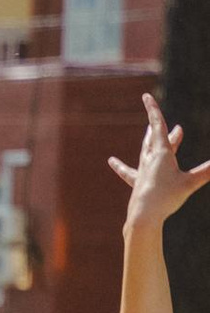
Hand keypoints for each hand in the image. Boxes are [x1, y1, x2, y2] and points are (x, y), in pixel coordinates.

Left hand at [108, 89, 209, 237]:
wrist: (143, 216)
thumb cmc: (166, 198)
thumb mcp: (190, 183)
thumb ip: (207, 171)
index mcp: (162, 154)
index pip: (159, 127)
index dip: (153, 110)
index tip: (145, 97)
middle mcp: (150, 160)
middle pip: (156, 139)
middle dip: (163, 129)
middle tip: (175, 126)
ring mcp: (142, 171)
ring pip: (145, 151)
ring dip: (150, 140)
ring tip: (149, 131)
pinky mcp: (137, 182)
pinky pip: (128, 172)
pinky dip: (121, 166)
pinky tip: (111, 161)